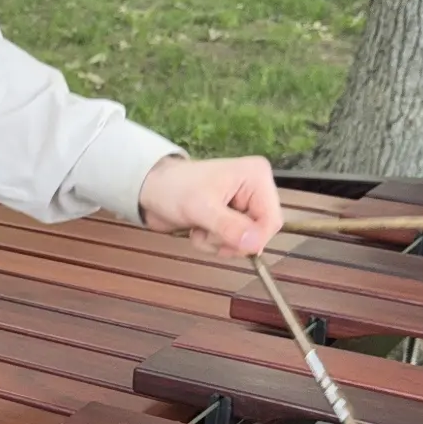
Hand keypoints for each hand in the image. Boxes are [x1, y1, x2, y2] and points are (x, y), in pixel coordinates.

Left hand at [136, 154, 282, 256]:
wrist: (150, 190)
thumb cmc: (173, 189)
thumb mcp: (201, 208)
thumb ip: (229, 227)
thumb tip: (254, 245)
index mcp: (256, 177)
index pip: (272, 219)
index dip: (255, 239)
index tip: (232, 246)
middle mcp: (255, 189)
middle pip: (260, 232)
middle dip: (232, 240)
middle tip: (208, 234)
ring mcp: (243, 204)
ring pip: (245, 241)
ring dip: (219, 243)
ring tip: (200, 229)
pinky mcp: (231, 217)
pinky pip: (232, 242)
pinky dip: (214, 243)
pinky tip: (198, 230)